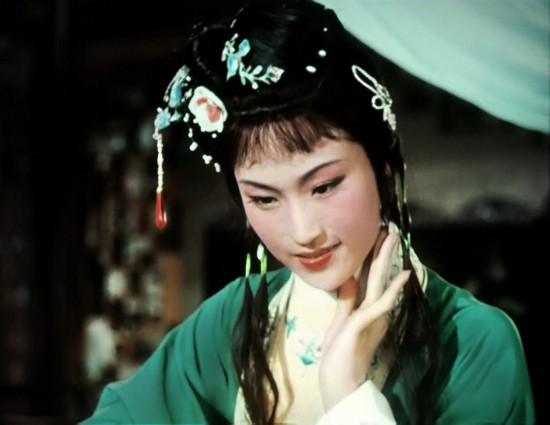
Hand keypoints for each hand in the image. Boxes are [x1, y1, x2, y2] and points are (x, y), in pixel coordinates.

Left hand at [318, 231, 410, 411]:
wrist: (339, 383)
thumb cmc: (339, 355)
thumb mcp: (340, 322)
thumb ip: (346, 300)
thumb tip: (349, 277)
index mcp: (365, 308)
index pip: (369, 277)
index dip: (372, 256)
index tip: (375, 236)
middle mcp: (373, 310)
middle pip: (378, 275)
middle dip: (383, 251)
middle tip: (389, 228)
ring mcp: (372, 317)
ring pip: (381, 282)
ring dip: (387, 259)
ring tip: (393, 238)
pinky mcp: (368, 325)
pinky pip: (382, 304)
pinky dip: (393, 289)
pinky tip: (403, 275)